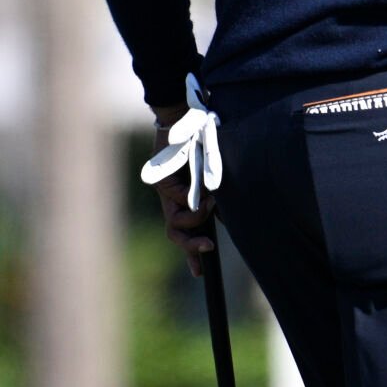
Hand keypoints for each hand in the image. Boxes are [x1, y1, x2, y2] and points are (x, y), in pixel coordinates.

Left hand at [148, 111, 216, 277]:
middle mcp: (172, 198)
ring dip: (196, 223)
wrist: (182, 113)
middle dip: (191, 249)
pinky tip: (209, 194)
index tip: (199, 273)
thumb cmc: (200, 138)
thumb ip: (215, 192)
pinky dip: (197, 202)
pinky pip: (180, 202)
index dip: (191, 253)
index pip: (186, 230)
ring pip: (174, 224)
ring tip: (211, 209)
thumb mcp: (212, 169)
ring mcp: (165, 191)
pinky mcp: (162, 182)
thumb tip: (223, 215)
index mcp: (184, 197)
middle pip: (175, 234)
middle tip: (209, 251)